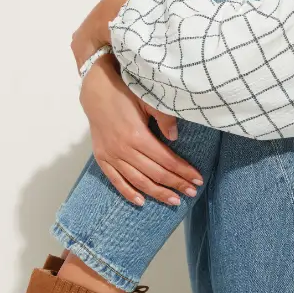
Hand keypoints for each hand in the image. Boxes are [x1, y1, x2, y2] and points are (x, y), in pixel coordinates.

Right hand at [79, 54, 203, 205]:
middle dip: (175, 184)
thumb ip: (163, 118)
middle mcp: (124, 150)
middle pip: (155, 174)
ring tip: (173, 201)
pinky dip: (128, 192)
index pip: (166, 160)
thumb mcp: (147, 99)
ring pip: (137, 181)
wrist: (96, 91)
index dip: (183, 171)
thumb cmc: (124, 92)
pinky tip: (141, 201)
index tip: (197, 179)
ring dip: (157, 193)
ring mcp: (111, 156)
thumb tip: (175, 137)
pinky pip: (115, 180)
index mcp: (137, 135)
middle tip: (191, 193)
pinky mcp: (102, 158)